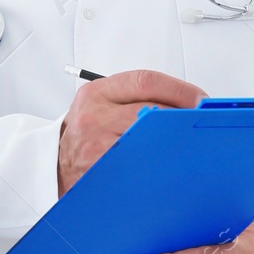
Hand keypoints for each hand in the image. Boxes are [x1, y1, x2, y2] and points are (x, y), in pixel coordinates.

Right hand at [58, 69, 204, 195]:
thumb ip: (135, 97)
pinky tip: (169, 166)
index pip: (145, 81)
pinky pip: (138, 166)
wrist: (54, 166)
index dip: (180, 89)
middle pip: (152, 110)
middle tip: (200, 125)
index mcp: (96, 93)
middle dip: (181, 118)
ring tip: (189, 146)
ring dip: (173, 143)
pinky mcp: (101, 172)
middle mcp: (94, 117)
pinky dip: (158, 165)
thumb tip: (185, 102)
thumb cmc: (85, 135)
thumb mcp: (100, 105)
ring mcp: (96, 146)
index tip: (200, 99)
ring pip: (148, 140)